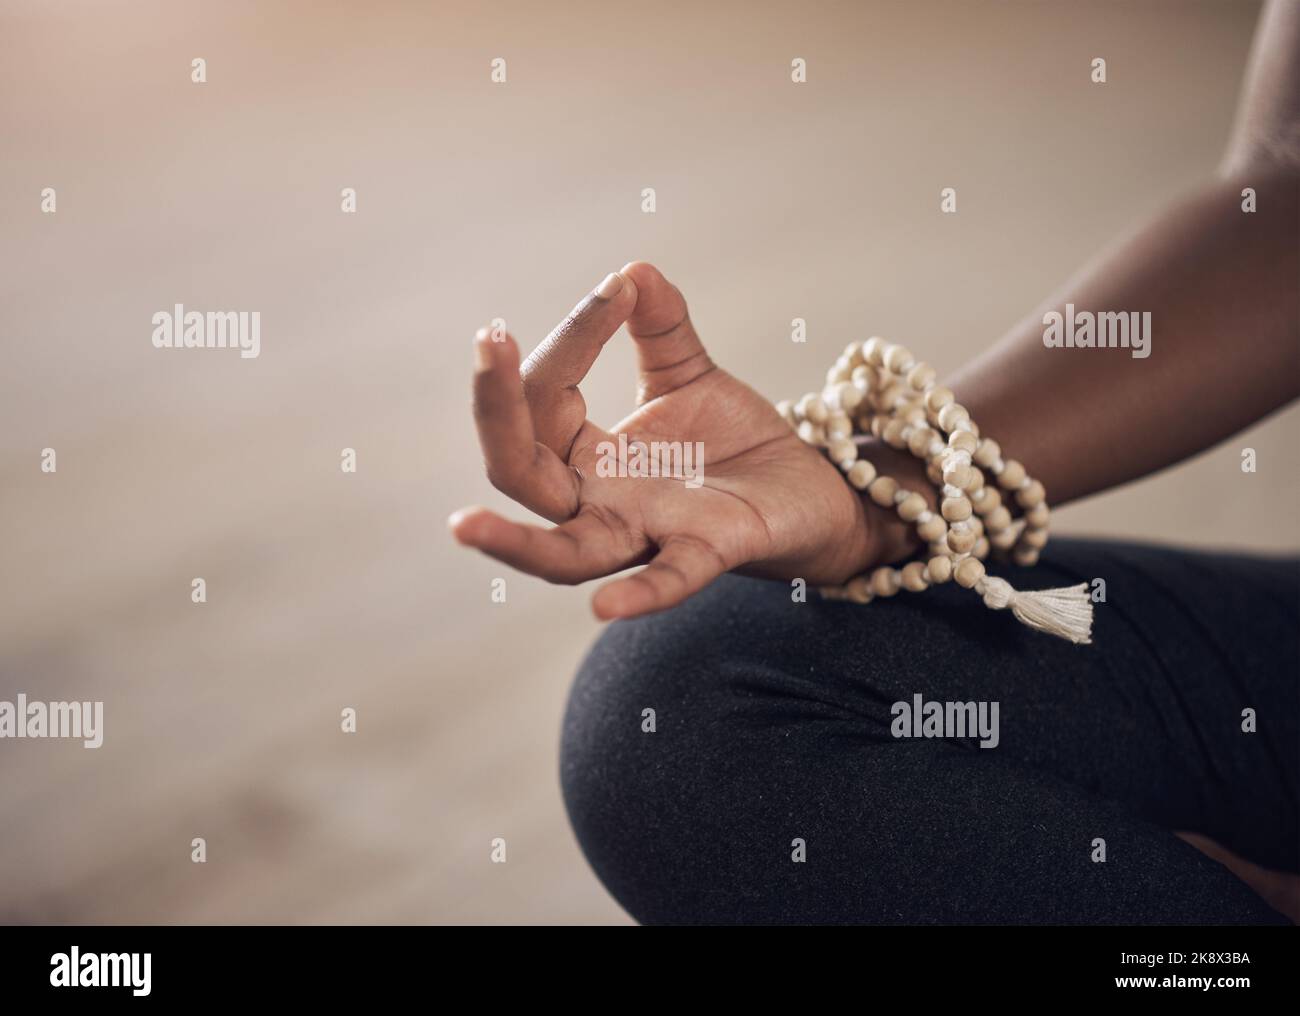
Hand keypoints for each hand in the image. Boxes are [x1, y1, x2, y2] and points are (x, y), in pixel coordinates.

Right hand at [449, 262, 913, 619]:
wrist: (812, 489)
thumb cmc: (736, 444)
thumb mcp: (690, 376)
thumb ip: (661, 327)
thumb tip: (633, 269)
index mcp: (588, 456)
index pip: (545, 399)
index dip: (573, 337)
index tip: (619, 290)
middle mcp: (602, 501)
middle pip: (521, 471)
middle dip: (496, 410)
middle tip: (489, 341)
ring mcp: (648, 534)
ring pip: (564, 553)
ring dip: (513, 544)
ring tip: (462, 526)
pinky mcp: (710, 552)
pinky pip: (668, 580)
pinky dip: (639, 594)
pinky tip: (605, 607)